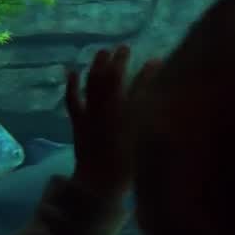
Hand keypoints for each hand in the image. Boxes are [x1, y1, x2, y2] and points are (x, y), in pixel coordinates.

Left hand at [64, 45, 161, 197]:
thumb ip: (155, 120)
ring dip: (97, 67)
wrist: (100, 186)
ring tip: (101, 52)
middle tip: (124, 48)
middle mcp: (110, 110)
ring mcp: (92, 115)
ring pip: (93, 85)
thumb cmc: (130, 168)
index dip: (149, 72)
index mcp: (131, 114)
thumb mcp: (148, 143)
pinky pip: (73, 101)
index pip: (142, 86)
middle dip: (119, 61)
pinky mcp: (79, 123)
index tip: (157, 60)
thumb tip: (162, 99)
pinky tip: (72, 71)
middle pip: (114, 79)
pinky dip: (72, 86)